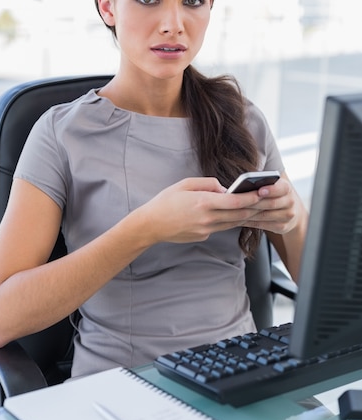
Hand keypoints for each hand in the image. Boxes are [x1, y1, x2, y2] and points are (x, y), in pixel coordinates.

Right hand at [139, 177, 268, 243]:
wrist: (150, 225)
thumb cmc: (165, 201)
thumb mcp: (184, 184)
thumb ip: (207, 183)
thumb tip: (224, 188)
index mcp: (203, 203)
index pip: (235, 202)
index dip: (252, 198)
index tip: (263, 192)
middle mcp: (207, 219)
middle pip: (239, 215)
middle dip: (256, 208)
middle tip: (268, 201)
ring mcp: (205, 230)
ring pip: (232, 223)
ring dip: (246, 216)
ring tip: (258, 207)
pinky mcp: (203, 236)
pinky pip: (221, 227)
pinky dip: (230, 220)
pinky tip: (235, 214)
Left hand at [240, 174, 301, 234]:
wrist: (289, 211)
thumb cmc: (274, 195)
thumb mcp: (273, 187)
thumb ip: (263, 184)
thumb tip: (244, 184)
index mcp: (287, 188)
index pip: (281, 188)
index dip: (271, 190)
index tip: (260, 191)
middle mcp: (290, 202)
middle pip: (271, 203)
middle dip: (253, 203)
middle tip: (238, 202)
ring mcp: (287, 216)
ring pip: (265, 215)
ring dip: (248, 214)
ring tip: (235, 211)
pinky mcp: (282, 227)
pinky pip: (263, 225)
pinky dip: (249, 222)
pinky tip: (239, 219)